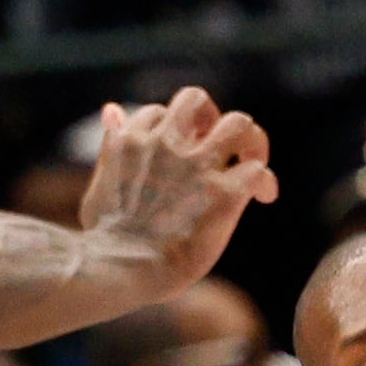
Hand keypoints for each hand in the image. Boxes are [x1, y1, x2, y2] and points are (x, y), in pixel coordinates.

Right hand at [79, 87, 277, 296]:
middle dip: (214, 119)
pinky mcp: (223, 195)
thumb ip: (112, 147)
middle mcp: (167, 144)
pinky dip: (265, 181)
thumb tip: (113, 110)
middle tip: (222, 149)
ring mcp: (196, 166)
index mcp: (135, 140)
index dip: (176, 132)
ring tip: (253, 163)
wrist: (119, 266)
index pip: (160, 113)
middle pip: (197, 100)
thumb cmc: (105, 237)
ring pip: (239, 124)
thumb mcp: (100, 181)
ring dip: (251, 141)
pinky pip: (257, 170)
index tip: (187, 155)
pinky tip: (263, 198)